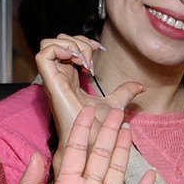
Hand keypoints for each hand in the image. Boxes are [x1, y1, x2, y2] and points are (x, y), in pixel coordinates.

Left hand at [17, 103, 152, 183]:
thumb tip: (37, 154)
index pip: (76, 153)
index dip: (83, 132)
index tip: (88, 110)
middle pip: (100, 156)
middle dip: (107, 133)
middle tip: (116, 110)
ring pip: (116, 172)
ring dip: (123, 151)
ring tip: (129, 129)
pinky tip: (150, 173)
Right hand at [34, 34, 141, 174]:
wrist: (93, 142)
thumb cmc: (96, 130)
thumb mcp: (115, 104)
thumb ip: (124, 92)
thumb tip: (140, 87)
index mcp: (70, 79)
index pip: (67, 48)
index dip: (82, 42)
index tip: (99, 50)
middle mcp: (59, 77)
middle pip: (56, 41)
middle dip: (76, 40)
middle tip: (92, 55)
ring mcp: (54, 80)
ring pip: (48, 44)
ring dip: (70, 44)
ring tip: (85, 59)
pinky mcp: (51, 84)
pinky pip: (43, 56)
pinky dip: (61, 50)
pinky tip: (79, 62)